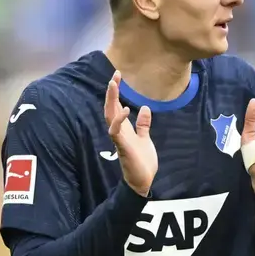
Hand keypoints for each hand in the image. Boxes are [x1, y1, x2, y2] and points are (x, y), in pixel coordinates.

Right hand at [104, 71, 157, 196]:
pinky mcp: (122, 146)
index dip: (115, 92)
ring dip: (111, 100)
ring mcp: (119, 138)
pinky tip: (123, 109)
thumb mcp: (145, 138)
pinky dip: (118, 120)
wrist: (143, 180)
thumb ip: (143, 125)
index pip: (115, 106)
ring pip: (110, 116)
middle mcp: (118, 131)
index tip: (118, 76)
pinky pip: (116, 131)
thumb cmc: (142, 161)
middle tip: (115, 75)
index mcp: (123, 128)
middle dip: (112, 91)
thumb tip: (144, 108)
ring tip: (113, 85)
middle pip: (110, 107)